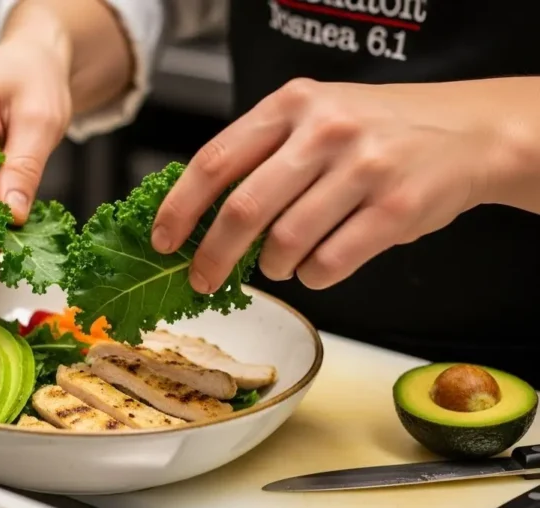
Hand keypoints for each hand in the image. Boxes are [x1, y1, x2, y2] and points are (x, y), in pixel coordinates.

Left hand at [150, 78, 518, 292]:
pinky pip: (330, 264)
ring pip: (286, 244)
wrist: (466, 133)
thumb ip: (259, 155)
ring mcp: (364, 169)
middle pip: (243, 210)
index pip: (215, 161)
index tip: (163, 241)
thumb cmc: (373, 131)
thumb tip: (196, 217)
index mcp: (292, 105)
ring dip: (272, 266)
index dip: (180, 208)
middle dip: (212, 256)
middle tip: (202, 279)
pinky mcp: (396, 209)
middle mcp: (325, 131)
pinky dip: (312, 277)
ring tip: (279, 262)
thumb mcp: (312, 118)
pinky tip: (316, 266)